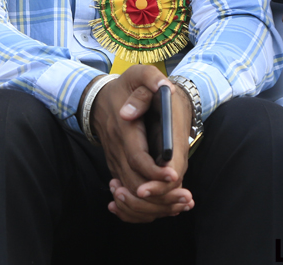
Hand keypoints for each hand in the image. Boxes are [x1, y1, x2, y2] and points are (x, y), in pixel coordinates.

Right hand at [87, 67, 193, 222]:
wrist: (97, 99)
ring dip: (154, 204)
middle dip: (160, 195)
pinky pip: (129, 191)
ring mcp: (117, 161)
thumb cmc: (123, 88)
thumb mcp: (136, 74)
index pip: (138, 158)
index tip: (172, 175)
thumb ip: (150, 77)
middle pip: (135, 183)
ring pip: (132, 192)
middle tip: (185, 199)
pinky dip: (145, 204)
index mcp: (125, 130)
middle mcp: (119, 150)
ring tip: (181, 204)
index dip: (154, 171)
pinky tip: (168, 207)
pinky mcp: (119, 167)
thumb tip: (162, 87)